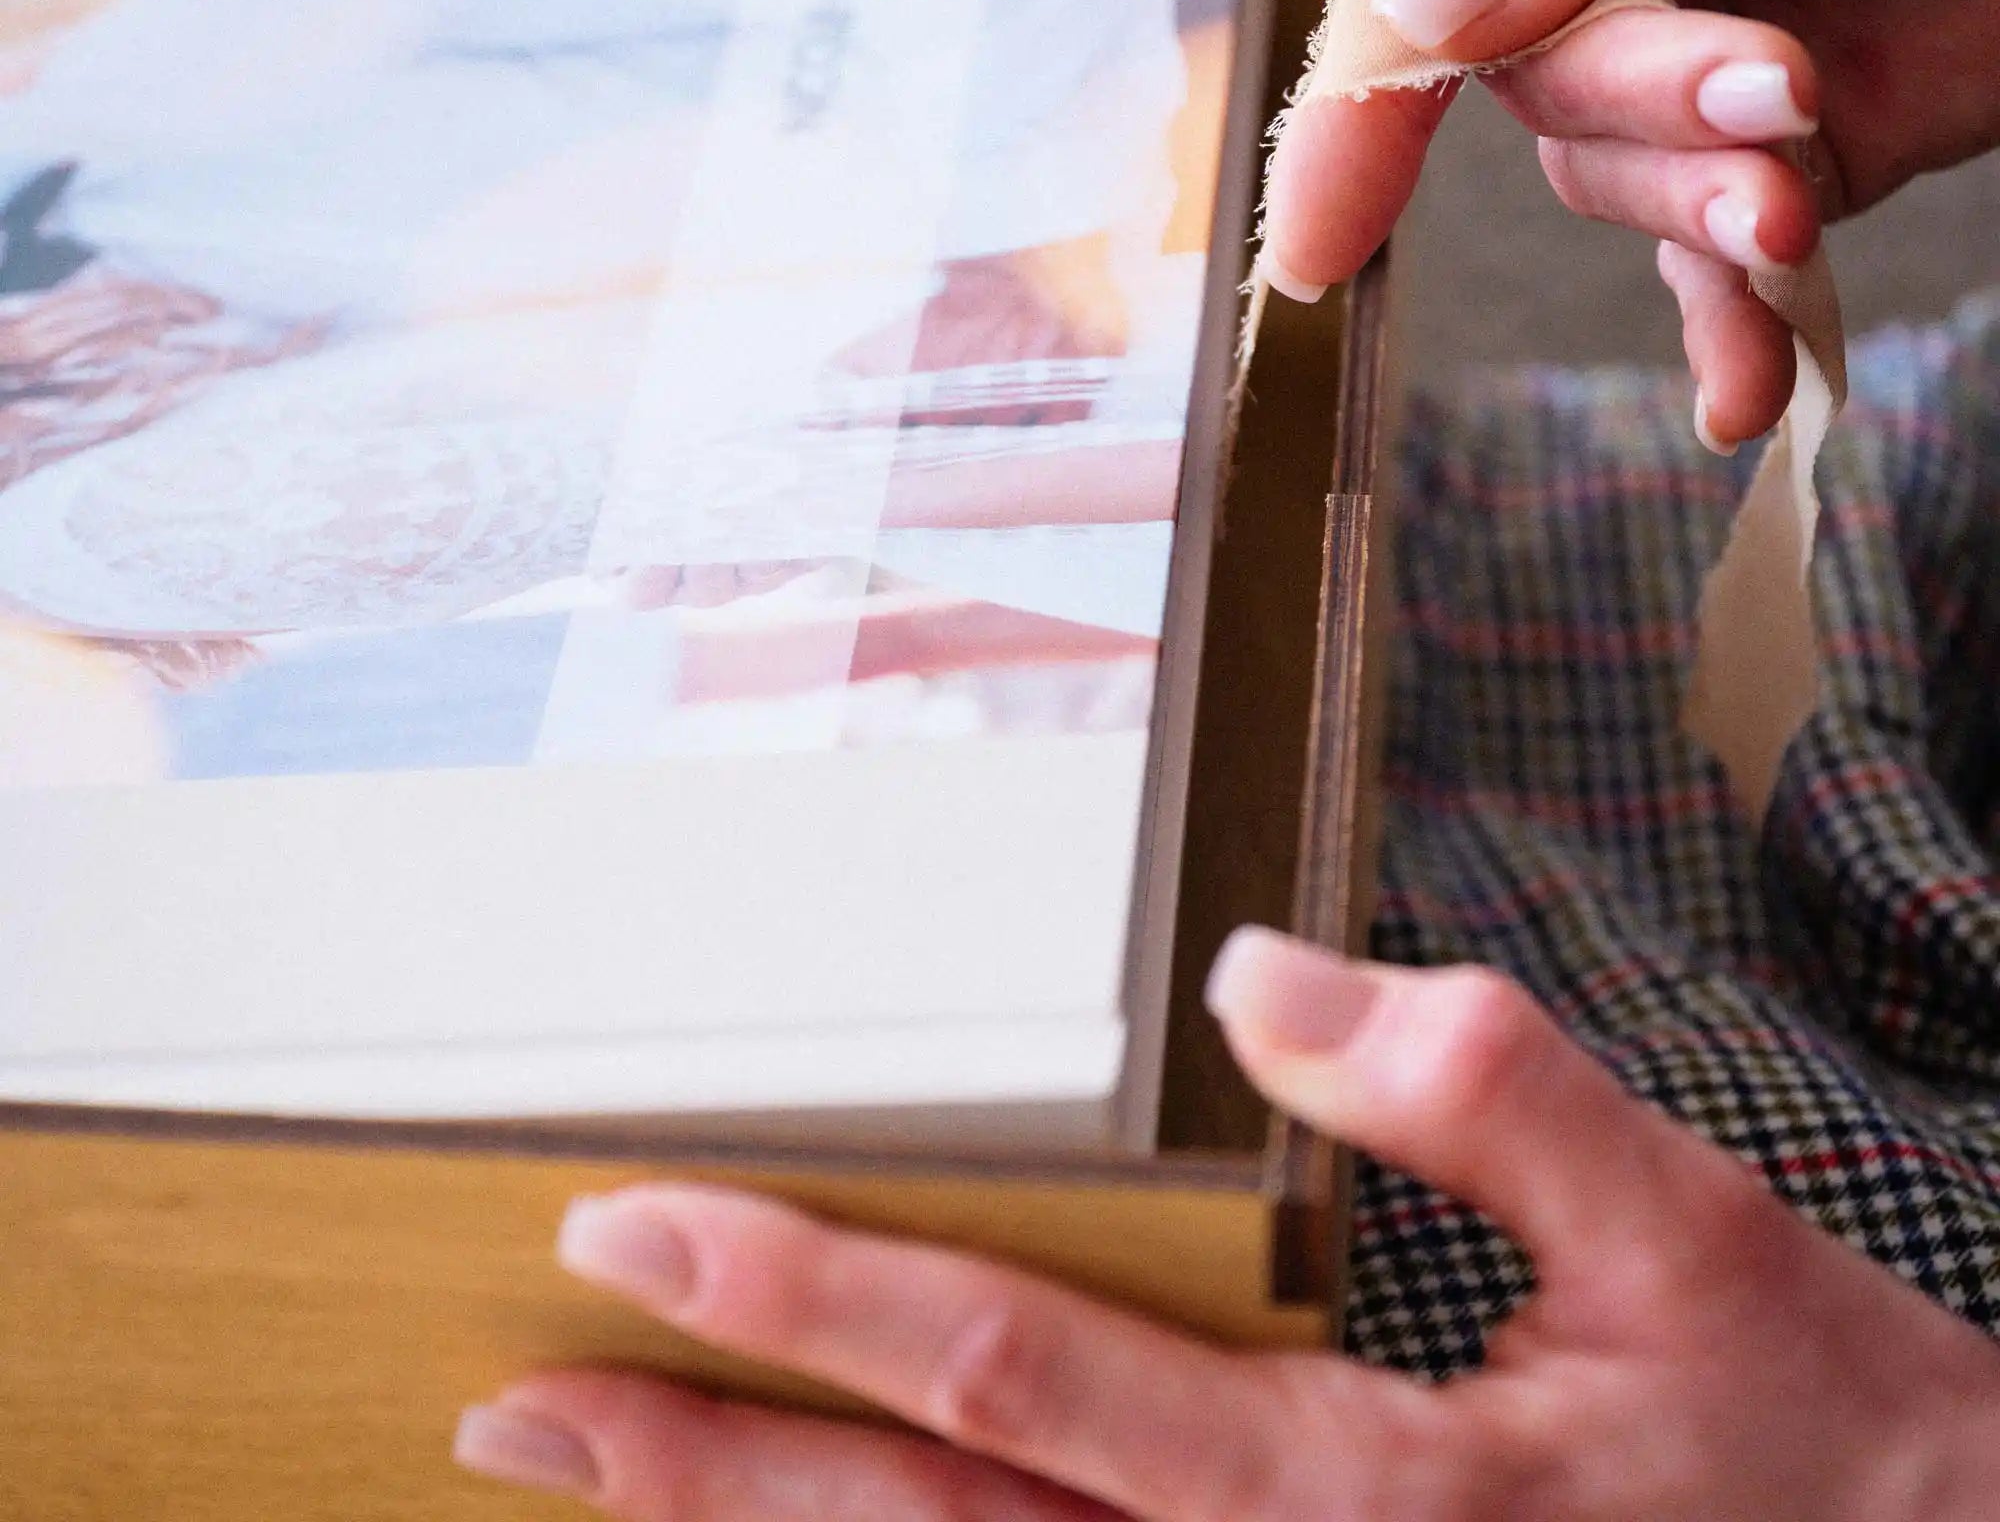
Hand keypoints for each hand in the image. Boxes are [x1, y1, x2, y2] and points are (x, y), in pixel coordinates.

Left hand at [453, 929, 1999, 1519]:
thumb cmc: (1813, 1441)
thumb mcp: (1692, 1232)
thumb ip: (1483, 1089)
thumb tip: (1264, 979)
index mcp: (1349, 1498)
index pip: (1011, 1381)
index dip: (810, 1297)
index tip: (637, 1224)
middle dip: (699, 1478)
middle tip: (517, 1408)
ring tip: (584, 1485)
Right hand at [1265, 0, 1999, 447]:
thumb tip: (1419, 16)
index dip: (1356, 119)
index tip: (1316, 243)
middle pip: (1523, 88)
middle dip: (1646, 98)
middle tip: (1776, 82)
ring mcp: (1645, 69)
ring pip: (1605, 178)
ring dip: (1707, 192)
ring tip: (1807, 164)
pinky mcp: (1733, 160)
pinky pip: (1698, 266)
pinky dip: (1724, 331)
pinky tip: (1744, 399)